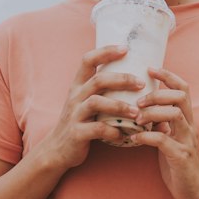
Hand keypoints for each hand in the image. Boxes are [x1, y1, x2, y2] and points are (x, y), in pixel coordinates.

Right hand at [42, 46, 145, 169]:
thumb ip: (106, 94)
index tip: (126, 49)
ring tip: (136, 112)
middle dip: (122, 79)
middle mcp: (75, 97)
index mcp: (78, 86)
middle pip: (98, 80)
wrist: (57, 150)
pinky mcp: (76, 133)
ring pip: (96, 103)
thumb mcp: (87, 104)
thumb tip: (140, 87)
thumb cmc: (81, 124)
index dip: (106, 51)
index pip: (88, 60)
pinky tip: (122, 134)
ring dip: (119, 105)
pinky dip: (112, 131)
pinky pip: (96, 129)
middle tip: (141, 83)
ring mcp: (75, 115)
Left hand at [125, 68, 198, 198]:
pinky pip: (163, 141)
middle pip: (180, 97)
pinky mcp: (181, 157)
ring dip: (152, 112)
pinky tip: (135, 137)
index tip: (150, 68)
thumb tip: (142, 107)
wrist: (196, 191)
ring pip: (174, 115)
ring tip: (136, 118)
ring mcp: (187, 141)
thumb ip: (161, 123)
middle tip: (138, 101)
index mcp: (187, 120)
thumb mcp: (170, 138)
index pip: (183, 89)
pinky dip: (146, 136)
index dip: (168, 76)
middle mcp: (190, 127)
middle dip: (157, 94)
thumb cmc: (178, 164)